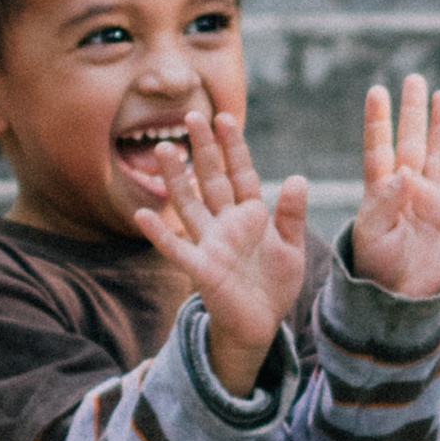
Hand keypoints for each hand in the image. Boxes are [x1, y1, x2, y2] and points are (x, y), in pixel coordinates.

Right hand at [131, 108, 308, 397]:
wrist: (260, 324)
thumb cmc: (273, 284)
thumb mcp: (292, 247)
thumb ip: (292, 215)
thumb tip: (297, 178)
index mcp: (250, 215)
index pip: (240, 174)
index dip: (233, 147)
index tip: (224, 118)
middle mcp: (226, 224)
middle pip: (212, 180)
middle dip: (204, 150)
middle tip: (191, 116)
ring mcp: (211, 244)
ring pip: (189, 205)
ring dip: (177, 179)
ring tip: (164, 149)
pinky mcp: (202, 270)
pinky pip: (177, 249)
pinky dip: (159, 234)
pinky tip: (142, 215)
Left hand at [350, 75, 439, 297]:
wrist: (401, 299)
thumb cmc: (378, 267)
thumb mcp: (372, 235)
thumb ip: (385, 203)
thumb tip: (405, 172)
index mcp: (381, 191)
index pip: (379, 147)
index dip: (379, 120)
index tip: (377, 91)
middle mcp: (408, 190)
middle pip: (412, 142)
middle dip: (414, 111)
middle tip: (414, 79)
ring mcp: (433, 202)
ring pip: (438, 156)